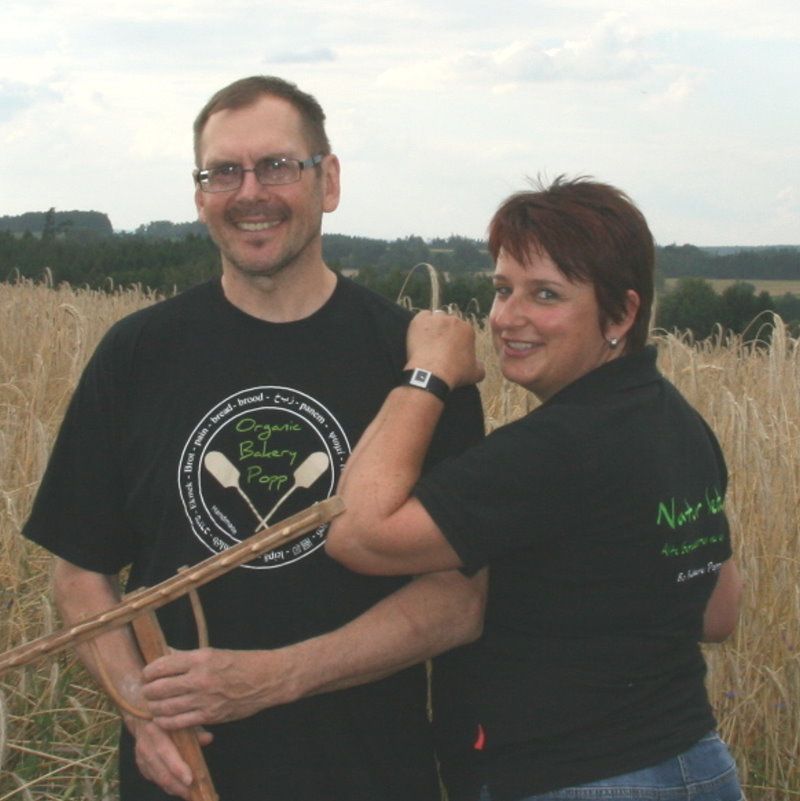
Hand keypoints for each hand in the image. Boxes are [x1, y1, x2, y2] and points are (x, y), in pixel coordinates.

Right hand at [125, 713, 212, 799]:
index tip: (190, 780)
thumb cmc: (168, 715)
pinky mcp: (140, 762)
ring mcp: (140, 755)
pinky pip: (152, 777)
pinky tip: (176, 788)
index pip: (165, 752)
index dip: (177, 768)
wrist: (143, 712)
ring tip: (188, 794)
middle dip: (176, 785)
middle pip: (160, 770)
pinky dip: (164, 784)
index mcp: (155, 729)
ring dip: (172, 788)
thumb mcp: (181, 717)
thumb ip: (194, 729)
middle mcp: (145, 744)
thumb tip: (209, 739)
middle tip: (192, 793)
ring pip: (156, 777)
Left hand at [141, 647, 291, 729]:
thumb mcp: (213, 653)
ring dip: (153, 707)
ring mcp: (204, 699)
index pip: (162, 666)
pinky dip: (166, 721)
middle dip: (148, 691)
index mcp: (201, 658)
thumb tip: (163, 653)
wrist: (265, 679)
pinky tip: (162, 718)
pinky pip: (178, 722)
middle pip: (159, 688)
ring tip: (152, 705)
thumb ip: (186, 656)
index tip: (146, 674)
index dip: (148, 672)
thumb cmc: (239, 663)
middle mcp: (200, 678)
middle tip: (146, 691)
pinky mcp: (210, 715)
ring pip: (165, 707)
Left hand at [406, 311, 484, 388]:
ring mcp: (437, 319)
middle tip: (438, 346)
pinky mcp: (421, 320)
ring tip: (428, 341)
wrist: (433, 373)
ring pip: (436, 318)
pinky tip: (419, 336)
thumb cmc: (454, 373)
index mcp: (468, 330)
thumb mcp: (475, 374)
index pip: (461, 330)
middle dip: (445, 332)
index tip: (449, 350)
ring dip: (434, 326)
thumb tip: (479, 364)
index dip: (455, 340)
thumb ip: (480, 366)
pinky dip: (421, 324)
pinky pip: (422, 316)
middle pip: (448, 322)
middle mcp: (454, 320)